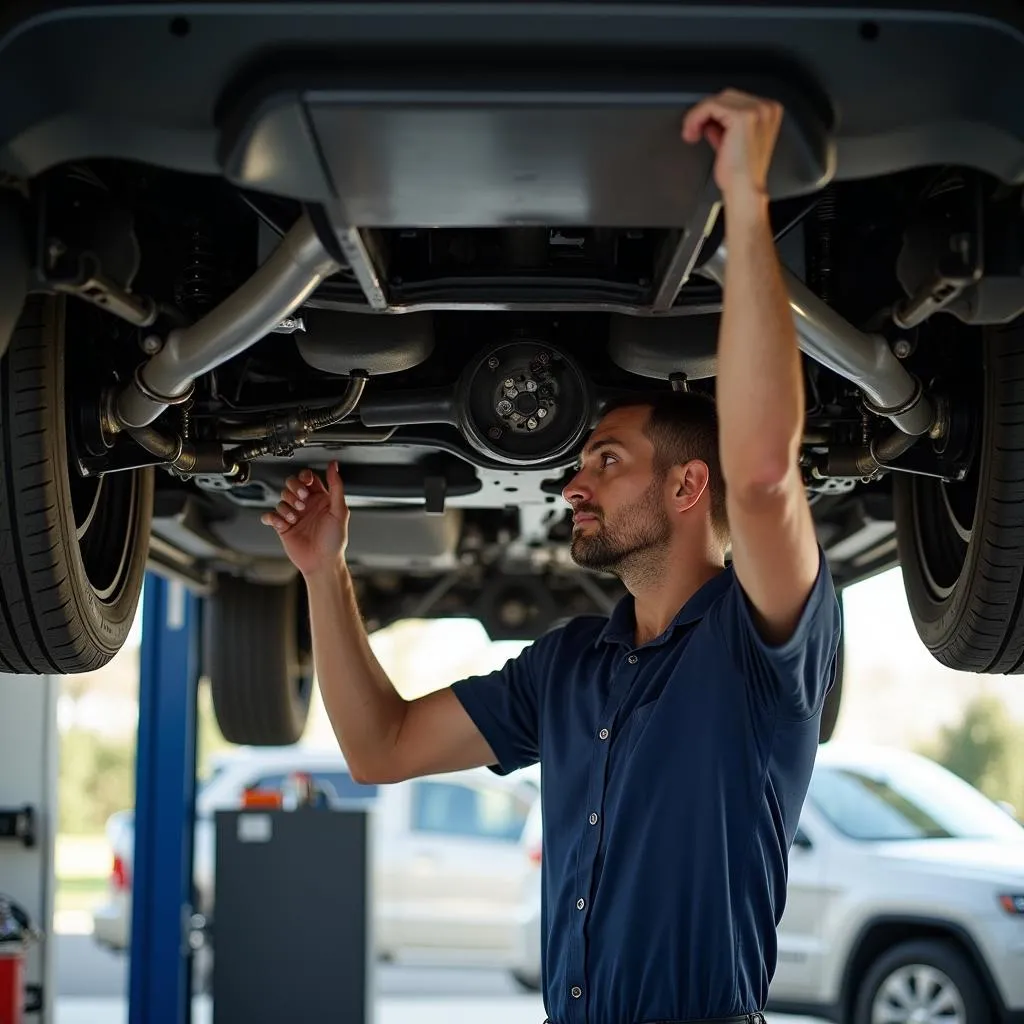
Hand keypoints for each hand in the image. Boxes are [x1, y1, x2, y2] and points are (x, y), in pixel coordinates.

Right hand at [261, 461, 349, 577]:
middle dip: (294, 490)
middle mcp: (306, 505)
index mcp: (321, 499)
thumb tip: (334, 467)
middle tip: (301, 502)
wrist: (322, 563)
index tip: (306, 485)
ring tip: (295, 518)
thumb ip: (336, 486)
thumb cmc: (334, 541)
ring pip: (281, 499)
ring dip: (286, 507)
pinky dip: (272, 518)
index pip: (308, 478)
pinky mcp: (283, 527)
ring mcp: (294, 515)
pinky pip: (270, 516)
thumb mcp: (339, 511)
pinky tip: (282, 523)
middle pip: (291, 485)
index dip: (304, 478)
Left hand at [682, 89, 782, 207]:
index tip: (701, 128)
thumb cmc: (740, 175)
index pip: (735, 100)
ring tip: (692, 134)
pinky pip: (710, 106)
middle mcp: (767, 107)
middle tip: (693, 132)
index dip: (714, 113)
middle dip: (706, 113)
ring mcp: (757, 110)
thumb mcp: (732, 142)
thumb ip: (724, 127)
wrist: (744, 190)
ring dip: (699, 116)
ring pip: (717, 100)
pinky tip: (693, 133)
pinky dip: (696, 118)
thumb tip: (709, 119)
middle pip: (726, 96)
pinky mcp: (742, 116)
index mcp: (769, 112)